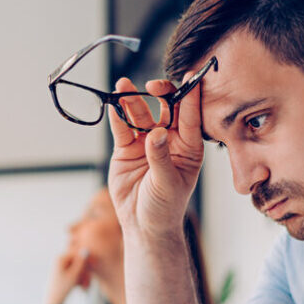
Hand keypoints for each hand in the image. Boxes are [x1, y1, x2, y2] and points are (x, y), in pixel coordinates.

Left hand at [43, 249, 90, 303]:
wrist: (53, 300)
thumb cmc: (62, 288)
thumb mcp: (74, 275)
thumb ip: (81, 263)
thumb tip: (86, 249)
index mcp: (60, 258)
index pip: (77, 254)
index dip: (86, 261)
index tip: (93, 267)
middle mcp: (60, 260)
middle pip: (78, 261)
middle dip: (84, 272)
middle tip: (86, 283)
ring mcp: (61, 266)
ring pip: (77, 268)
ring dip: (82, 277)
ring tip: (83, 287)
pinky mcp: (63, 272)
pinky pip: (75, 272)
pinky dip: (78, 279)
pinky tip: (80, 287)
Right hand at [106, 77, 204, 237]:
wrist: (143, 226)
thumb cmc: (165, 207)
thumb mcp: (167, 183)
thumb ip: (161, 157)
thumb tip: (156, 133)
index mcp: (188, 147)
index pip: (190, 116)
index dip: (191, 96)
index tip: (191, 78)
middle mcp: (168, 140)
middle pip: (165, 108)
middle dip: (160, 93)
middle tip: (152, 86)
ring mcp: (146, 142)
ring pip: (140, 115)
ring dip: (132, 100)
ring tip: (123, 87)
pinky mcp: (126, 149)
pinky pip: (122, 128)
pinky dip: (117, 116)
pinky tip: (113, 104)